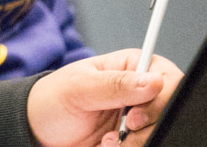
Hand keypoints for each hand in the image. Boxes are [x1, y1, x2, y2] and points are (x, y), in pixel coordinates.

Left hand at [27, 50, 182, 146]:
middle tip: (122, 130)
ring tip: (107, 141)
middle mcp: (139, 93)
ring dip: (134, 144)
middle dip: (145, 128)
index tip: (133, 116)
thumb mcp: (78, 88)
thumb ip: (115, 84)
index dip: (160, 99)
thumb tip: (154, 81)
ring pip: (158, 133)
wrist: (38, 132)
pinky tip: (106, 146)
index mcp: (132, 67)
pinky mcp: (132, 141)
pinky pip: (145, 144)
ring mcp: (137, 119)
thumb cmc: (52, 100)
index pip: (167, 78)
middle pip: (168, 111)